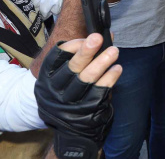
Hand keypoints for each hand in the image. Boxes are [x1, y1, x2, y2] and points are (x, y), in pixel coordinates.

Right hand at [34, 33, 119, 158]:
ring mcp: (71, 102)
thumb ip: (83, 54)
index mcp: (47, 78)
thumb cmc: (69, 90)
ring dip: (101, 64)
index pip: (56, 57)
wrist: (69, 127)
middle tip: (97, 38)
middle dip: (85, 52)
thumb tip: (107, 36)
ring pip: (85, 80)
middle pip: (72, 68)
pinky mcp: (86, 111)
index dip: (72, 46)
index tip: (87, 36)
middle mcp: (56, 90)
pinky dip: (109, 79)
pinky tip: (117, 69)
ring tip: (114, 51)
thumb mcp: (66, 73)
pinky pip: (98, 93)